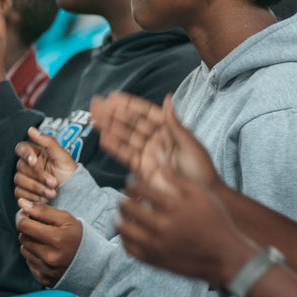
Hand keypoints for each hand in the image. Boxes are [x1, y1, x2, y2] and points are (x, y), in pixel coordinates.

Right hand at [14, 128, 79, 202]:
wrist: (74, 192)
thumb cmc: (69, 172)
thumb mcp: (62, 155)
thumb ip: (47, 141)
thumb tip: (31, 129)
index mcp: (36, 153)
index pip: (21, 148)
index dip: (25, 154)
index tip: (34, 161)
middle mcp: (29, 165)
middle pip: (21, 167)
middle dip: (39, 176)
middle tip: (54, 183)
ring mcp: (26, 179)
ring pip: (19, 181)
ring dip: (36, 188)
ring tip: (52, 193)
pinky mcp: (25, 193)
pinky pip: (19, 193)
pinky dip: (32, 197)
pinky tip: (43, 199)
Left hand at [16, 201, 82, 287]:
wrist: (92, 263)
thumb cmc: (78, 236)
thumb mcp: (66, 219)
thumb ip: (43, 210)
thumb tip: (22, 203)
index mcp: (56, 238)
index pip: (24, 225)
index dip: (21, 217)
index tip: (25, 214)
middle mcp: (50, 257)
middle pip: (23, 237)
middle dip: (28, 230)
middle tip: (39, 227)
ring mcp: (46, 270)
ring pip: (24, 250)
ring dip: (30, 243)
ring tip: (45, 241)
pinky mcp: (44, 279)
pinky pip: (29, 263)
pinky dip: (34, 256)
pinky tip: (47, 254)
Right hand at [91, 93, 218, 187]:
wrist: (202, 199)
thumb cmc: (201, 170)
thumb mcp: (190, 144)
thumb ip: (175, 123)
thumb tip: (168, 98)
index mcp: (169, 130)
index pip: (145, 114)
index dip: (129, 105)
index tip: (113, 97)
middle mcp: (156, 140)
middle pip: (131, 124)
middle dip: (113, 114)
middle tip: (96, 104)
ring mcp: (148, 155)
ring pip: (125, 138)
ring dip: (109, 128)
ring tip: (94, 118)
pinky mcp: (143, 170)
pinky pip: (126, 156)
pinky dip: (115, 148)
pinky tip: (103, 138)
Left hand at [117, 167, 254, 290]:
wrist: (224, 257)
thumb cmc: (216, 222)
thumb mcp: (202, 194)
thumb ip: (179, 179)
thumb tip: (159, 164)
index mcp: (172, 207)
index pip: (140, 189)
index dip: (132, 182)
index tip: (132, 181)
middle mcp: (162, 227)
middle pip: (128, 208)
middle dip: (124, 198)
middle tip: (126, 196)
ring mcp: (156, 246)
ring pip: (124, 230)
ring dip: (120, 218)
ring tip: (124, 213)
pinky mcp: (155, 261)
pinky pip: (129, 249)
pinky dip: (124, 239)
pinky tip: (129, 231)